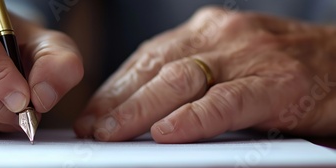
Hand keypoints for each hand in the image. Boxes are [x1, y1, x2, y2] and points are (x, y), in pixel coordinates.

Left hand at [74, 7, 335, 142]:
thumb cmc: (283, 68)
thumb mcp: (228, 62)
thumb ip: (191, 79)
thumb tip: (145, 114)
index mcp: (205, 31)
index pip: (147, 58)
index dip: (115, 87)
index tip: (91, 113)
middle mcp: (221, 36)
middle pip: (156, 68)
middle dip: (118, 100)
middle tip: (91, 129)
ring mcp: (249, 55)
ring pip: (181, 80)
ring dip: (140, 109)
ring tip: (111, 133)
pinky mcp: (278, 82)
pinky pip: (228, 101)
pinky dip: (195, 118)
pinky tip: (168, 132)